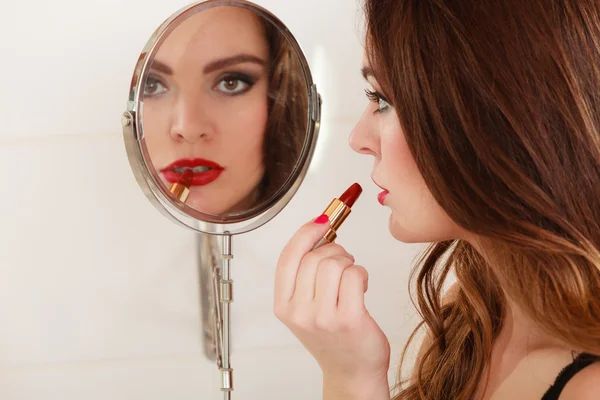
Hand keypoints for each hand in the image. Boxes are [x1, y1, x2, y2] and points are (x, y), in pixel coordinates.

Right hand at [274, 215, 390, 381]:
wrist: (351, 372)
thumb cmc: (333, 336)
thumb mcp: (306, 306)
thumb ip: (305, 273)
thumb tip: (319, 228)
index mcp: (283, 306)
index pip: (288, 257)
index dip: (306, 232)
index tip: (322, 220)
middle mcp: (299, 313)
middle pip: (315, 257)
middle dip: (335, 250)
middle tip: (344, 261)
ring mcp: (322, 317)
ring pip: (335, 263)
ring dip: (349, 263)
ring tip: (351, 277)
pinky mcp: (348, 319)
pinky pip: (354, 275)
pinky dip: (362, 274)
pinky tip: (362, 287)